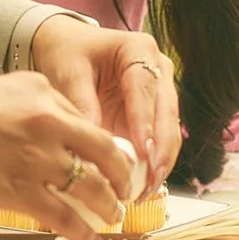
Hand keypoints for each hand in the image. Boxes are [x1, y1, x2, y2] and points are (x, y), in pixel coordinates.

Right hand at [0, 72, 130, 239]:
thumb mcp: (3, 92)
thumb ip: (36, 108)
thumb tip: (61, 133)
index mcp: (44, 93)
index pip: (91, 123)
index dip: (110, 147)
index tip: (117, 162)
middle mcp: (48, 122)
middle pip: (106, 153)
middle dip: (123, 178)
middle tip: (126, 191)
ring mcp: (36, 158)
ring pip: (91, 188)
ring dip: (108, 207)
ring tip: (113, 216)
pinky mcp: (20, 191)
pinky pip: (64, 216)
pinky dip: (83, 231)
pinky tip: (90, 239)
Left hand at [27, 16, 179, 190]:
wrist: (69, 49)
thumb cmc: (68, 54)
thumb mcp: (69, 73)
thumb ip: (82, 104)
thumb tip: (93, 144)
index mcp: (139, 50)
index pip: (145, 88)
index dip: (145, 121)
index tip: (143, 152)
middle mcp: (158, 70)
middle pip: (167, 112)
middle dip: (161, 149)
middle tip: (151, 179)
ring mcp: (160, 93)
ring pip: (170, 131)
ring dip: (161, 162)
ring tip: (146, 190)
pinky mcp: (153, 115)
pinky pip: (158, 142)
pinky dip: (152, 164)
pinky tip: (142, 186)